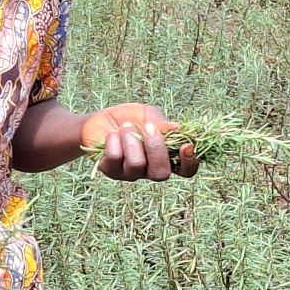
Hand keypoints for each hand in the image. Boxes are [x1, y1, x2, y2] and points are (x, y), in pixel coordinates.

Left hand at [81, 102, 196, 181]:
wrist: (99, 119)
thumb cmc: (129, 118)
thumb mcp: (148, 115)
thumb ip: (162, 124)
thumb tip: (178, 129)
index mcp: (166, 157)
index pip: (185, 170)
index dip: (189, 162)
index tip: (187, 146)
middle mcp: (149, 170)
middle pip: (161, 173)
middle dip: (156, 148)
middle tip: (148, 128)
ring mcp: (129, 173)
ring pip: (136, 164)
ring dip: (132, 139)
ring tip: (125, 127)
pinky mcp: (110, 171)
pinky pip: (115, 158)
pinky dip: (114, 140)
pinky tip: (112, 134)